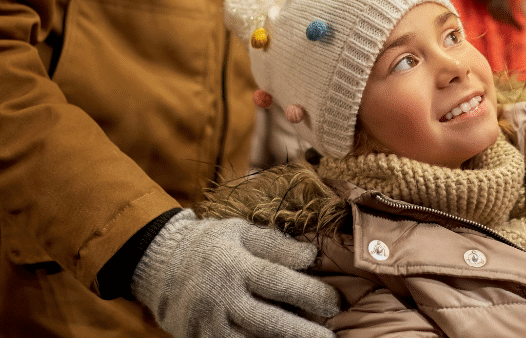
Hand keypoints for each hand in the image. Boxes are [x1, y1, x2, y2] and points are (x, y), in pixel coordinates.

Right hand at [131, 209, 339, 337]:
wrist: (158, 264)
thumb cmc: (210, 244)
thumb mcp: (240, 232)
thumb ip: (276, 244)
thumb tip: (312, 255)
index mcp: (234, 265)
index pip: (276, 280)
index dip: (307, 292)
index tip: (334, 302)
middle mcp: (221, 298)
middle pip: (267, 321)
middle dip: (302, 333)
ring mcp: (207, 325)